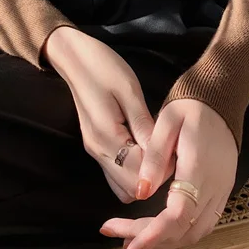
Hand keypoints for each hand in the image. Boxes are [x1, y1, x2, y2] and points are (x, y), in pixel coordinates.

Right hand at [45, 27, 158, 202]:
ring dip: (142, 176)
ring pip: (122, 187)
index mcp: (107, 138)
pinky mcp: (96, 147)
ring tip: (156, 150)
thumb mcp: (130, 92)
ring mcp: (95, 152)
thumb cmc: (105, 69)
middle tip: (167, 152)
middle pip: (130, 189)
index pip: (139, 174)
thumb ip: (144, 126)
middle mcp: (98, 152)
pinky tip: (143, 148)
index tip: (173, 149)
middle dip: (152, 177)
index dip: (161, 168)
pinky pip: (116, 173)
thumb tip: (162, 154)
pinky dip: (132, 170)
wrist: (75, 58)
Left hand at [98, 98, 237, 248]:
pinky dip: (178, 233)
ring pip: (195, 233)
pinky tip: (156, 228)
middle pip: (184, 232)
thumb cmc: (192, 105)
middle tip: (116, 233)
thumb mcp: (168, 120)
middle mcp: (215, 186)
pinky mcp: (222, 190)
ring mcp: (222, 190)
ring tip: (131, 236)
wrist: (220, 97)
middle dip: (149, 240)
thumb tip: (141, 192)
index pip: (178, 215)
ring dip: (164, 241)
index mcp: (199, 168)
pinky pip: (202, 223)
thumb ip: (155, 156)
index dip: (153, 236)